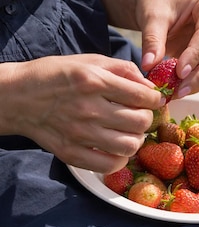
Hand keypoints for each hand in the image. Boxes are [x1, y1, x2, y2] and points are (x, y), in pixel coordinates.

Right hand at [4, 54, 163, 172]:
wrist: (15, 96)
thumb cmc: (55, 75)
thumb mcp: (88, 61)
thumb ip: (123, 69)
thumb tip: (150, 88)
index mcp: (94, 81)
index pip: (142, 97)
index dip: (155, 100)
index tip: (153, 101)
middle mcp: (88, 108)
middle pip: (140, 122)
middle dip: (147, 118)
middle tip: (139, 115)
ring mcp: (79, 133)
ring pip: (130, 145)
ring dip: (136, 139)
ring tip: (128, 132)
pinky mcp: (71, 152)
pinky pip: (110, 165)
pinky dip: (119, 159)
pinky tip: (115, 148)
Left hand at [73, 0, 198, 97]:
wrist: (157, 2)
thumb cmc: (156, 2)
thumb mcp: (152, 16)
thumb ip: (152, 40)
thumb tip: (149, 66)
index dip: (195, 56)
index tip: (179, 73)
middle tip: (180, 90)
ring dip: (197, 84)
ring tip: (173, 93)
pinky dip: (192, 85)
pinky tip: (175, 91)